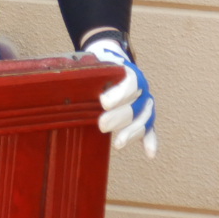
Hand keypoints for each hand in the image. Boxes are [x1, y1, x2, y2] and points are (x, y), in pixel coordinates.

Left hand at [84, 32, 156, 157]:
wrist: (112, 63)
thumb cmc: (99, 66)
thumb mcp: (94, 64)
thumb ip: (88, 71)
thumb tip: (68, 79)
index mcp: (130, 73)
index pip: (131, 83)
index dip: (119, 94)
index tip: (104, 103)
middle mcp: (142, 89)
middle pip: (136, 105)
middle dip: (119, 117)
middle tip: (102, 125)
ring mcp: (145, 104)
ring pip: (144, 120)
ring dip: (131, 133)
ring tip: (118, 144)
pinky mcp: (144, 117)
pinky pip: (149, 129)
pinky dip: (150, 141)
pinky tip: (150, 154)